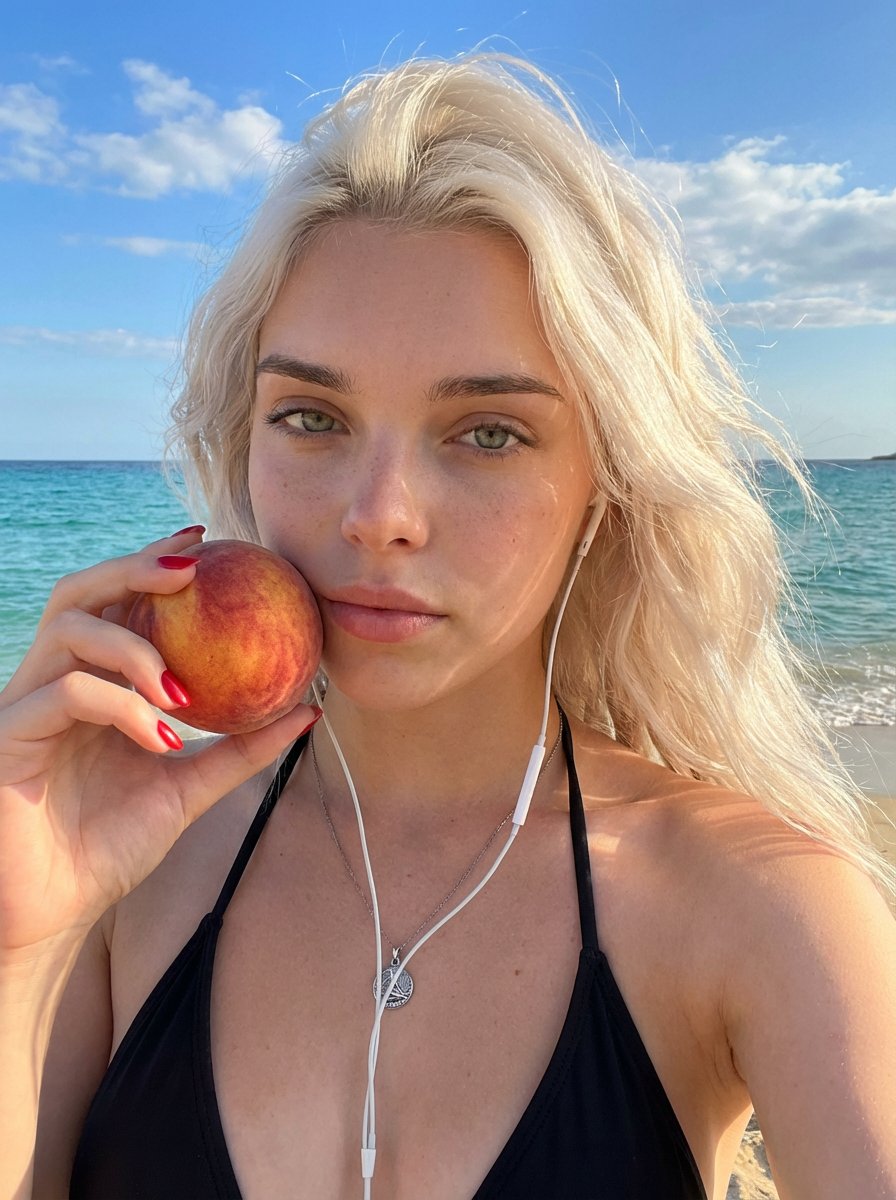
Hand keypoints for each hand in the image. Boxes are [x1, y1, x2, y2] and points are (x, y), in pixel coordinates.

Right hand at [0, 528, 318, 953]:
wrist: (52, 912)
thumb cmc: (107, 846)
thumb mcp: (188, 788)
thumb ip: (240, 748)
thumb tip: (309, 710)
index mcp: (89, 683)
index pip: (115, 602)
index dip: (154, 563)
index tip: (207, 544)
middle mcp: (52, 682)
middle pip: (80, 593)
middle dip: (134, 567)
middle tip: (192, 571)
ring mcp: (25, 705)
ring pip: (68, 630)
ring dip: (133, 646)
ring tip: (181, 688)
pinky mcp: (8, 737)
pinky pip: (64, 695)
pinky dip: (121, 707)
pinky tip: (163, 738)